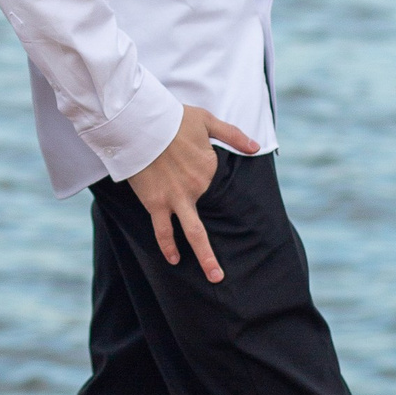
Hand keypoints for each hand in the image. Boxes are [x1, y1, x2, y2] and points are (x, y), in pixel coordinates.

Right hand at [127, 105, 259, 281]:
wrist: (139, 124)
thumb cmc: (171, 119)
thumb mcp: (207, 120)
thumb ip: (233, 135)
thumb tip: (256, 147)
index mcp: (210, 167)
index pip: (213, 180)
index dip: (200, 173)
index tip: (186, 164)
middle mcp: (198, 187)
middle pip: (211, 216)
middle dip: (219, 245)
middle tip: (226, 269)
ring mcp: (177, 198)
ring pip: (193, 234)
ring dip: (205, 257)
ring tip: (214, 275)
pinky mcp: (157, 203)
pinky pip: (164, 230)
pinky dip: (169, 246)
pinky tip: (174, 259)